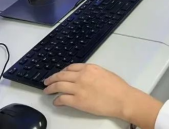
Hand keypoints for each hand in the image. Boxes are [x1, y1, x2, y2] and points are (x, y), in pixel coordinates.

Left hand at [44, 64, 162, 127]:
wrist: (122, 98)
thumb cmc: (117, 87)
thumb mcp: (104, 72)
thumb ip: (92, 73)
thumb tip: (84, 76)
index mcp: (89, 68)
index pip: (70, 67)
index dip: (62, 71)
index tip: (60, 74)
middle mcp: (81, 76)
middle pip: (61, 75)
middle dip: (52, 78)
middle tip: (47, 81)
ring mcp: (78, 88)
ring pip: (58, 86)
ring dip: (50, 88)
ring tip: (46, 90)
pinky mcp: (77, 101)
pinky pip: (62, 99)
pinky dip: (57, 100)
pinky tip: (56, 101)